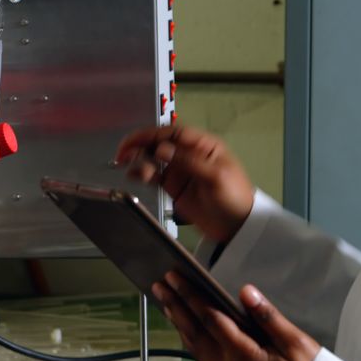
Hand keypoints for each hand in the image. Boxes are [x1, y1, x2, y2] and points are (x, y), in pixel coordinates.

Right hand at [115, 126, 253, 242]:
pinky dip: (142, 173)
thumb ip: (189, 161)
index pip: (174, 133)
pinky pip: (154, 176)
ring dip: (139, 159)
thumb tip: (161, 149)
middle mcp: (189, 154)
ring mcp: (180, 170)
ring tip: (126, 164)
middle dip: (141, 144)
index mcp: (204, 146)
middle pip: (160, 143)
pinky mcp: (173, 187)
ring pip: (154, 158)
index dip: (154, 134)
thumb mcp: (216, 177)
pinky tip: (133, 174)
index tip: (136, 140)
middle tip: (123, 152)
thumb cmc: (235, 198)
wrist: (237, 228)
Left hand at [152, 273, 320, 360]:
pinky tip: (186, 328)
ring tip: (166, 301)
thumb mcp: (296, 343)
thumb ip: (268, 317)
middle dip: (175, 305)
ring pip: (194, 345)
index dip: (190, 295)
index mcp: (243, 355)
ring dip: (178, 321)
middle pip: (194, 331)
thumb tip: (246, 292)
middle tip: (159, 285)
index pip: (209, 318)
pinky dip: (189, 337)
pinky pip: (201, 355)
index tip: (176, 277)